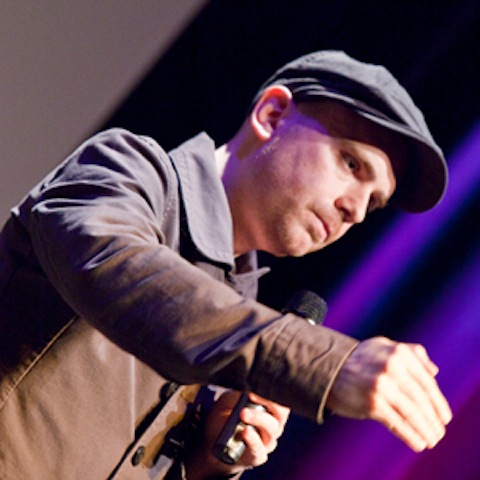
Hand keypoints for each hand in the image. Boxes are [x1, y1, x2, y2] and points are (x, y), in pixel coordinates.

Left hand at [185, 391, 289, 478]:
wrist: (211, 443)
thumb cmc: (225, 417)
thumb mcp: (229, 399)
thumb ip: (238, 392)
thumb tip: (244, 381)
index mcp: (270, 410)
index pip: (281, 399)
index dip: (274, 391)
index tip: (260, 382)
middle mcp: (273, 426)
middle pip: (281, 414)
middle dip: (269, 402)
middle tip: (252, 396)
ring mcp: (266, 442)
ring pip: (272, 429)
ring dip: (258, 418)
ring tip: (243, 413)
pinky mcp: (257, 456)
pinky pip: (259, 449)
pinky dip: (253, 440)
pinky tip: (245, 432)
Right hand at [326, 336, 452, 451]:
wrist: (328, 368)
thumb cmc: (360, 359)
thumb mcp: (384, 346)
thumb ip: (411, 353)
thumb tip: (434, 371)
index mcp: (398, 352)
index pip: (426, 381)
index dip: (438, 402)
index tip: (444, 416)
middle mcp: (392, 367)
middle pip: (421, 399)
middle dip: (433, 419)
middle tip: (439, 431)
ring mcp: (381, 386)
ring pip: (412, 413)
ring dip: (425, 430)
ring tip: (431, 440)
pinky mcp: (372, 404)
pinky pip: (398, 424)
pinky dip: (410, 436)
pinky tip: (418, 443)